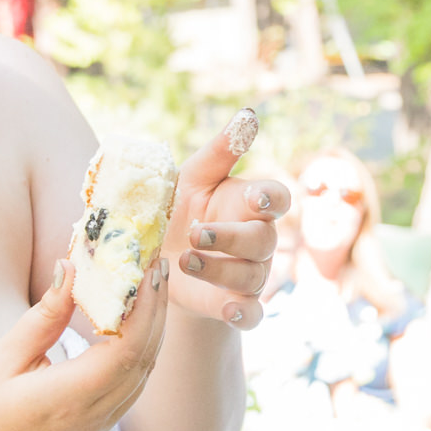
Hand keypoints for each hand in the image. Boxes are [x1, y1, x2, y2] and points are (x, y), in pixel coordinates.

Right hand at [0, 255, 171, 430]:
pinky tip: (135, 319)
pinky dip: (141, 346)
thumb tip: (73, 267)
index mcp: (69, 399)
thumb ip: (45, 315)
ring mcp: (100, 424)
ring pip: (144, 370)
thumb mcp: (2, 357)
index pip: (127, 349)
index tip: (148, 266)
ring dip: (153, 326)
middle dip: (157, 308)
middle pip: (144, 357)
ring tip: (151, 283)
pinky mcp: (98, 424)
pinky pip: (133, 382)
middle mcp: (94, 415)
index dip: (145, 306)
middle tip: (157, 263)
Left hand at [166, 108, 289, 328]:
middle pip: (263, 240)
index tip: (253, 200)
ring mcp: (250, 274)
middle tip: (196, 235)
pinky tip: (228, 310)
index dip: (270, 200)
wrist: (153, 258)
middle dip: (232, 238)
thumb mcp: (191, 177)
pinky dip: (244, 314)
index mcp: (249, 203)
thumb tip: (248, 116)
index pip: (278, 198)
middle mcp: (257, 239)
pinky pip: (253, 314)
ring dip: (221, 271)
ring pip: (253, 276)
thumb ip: (221, 151)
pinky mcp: (235, 305)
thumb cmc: (177, 208)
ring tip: (185, 261)